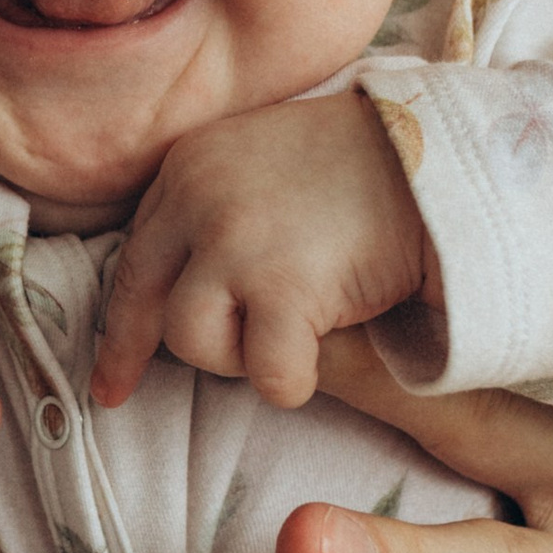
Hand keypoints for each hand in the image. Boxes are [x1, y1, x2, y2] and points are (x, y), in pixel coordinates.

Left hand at [92, 95, 426, 411]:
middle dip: (125, 354)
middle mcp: (199, 197)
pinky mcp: (282, 287)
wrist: (443, 162)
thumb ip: (218, 203)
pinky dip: (291, 380)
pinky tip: (318, 356)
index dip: (122, 310)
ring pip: (190, 342)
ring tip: (288, 334)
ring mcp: (236, 242)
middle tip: (115, 393)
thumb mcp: (268, 159)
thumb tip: (180, 278)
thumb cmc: (374, 167)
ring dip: (238, 355)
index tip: (109, 358)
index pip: (137, 251)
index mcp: (192, 163)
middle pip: (142, 298)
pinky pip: (262, 373)